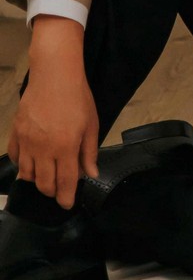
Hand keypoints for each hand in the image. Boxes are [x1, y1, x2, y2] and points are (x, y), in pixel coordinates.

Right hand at [7, 16, 98, 207]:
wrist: (54, 75)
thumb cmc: (78, 97)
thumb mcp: (91, 124)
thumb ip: (89, 152)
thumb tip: (91, 175)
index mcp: (66, 147)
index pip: (65, 182)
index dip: (66, 197)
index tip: (67, 204)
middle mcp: (44, 149)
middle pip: (43, 183)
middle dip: (51, 192)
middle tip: (58, 190)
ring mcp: (27, 141)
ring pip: (26, 174)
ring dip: (36, 180)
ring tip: (45, 177)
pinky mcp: (16, 133)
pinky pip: (14, 157)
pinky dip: (20, 165)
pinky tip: (29, 163)